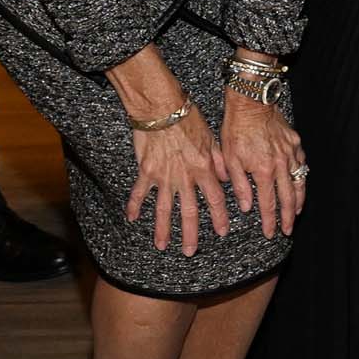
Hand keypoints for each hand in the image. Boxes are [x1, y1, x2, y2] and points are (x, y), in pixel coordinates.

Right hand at [126, 103, 230, 255]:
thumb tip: (226, 178)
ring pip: (164, 209)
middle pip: (189, 212)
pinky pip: (139, 192)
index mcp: (203, 168)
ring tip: (162, 245)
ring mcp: (163, 176)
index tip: (222, 231)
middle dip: (190, 234)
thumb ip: (219, 160)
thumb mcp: (212, 136)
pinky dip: (134, 206)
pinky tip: (131, 218)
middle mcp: (184, 177)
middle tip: (189, 251)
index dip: (219, 217)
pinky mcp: (146, 171)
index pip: (214, 199)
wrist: (162, 107)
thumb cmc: (188, 117)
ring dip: (163, 229)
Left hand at [218, 89, 304, 239]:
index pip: (268, 204)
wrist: (252, 102)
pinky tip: (300, 182)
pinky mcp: (295, 142)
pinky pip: (302, 164)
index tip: (271, 233)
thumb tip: (247, 206)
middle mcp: (280, 164)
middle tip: (287, 229)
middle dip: (288, 217)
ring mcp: (291, 153)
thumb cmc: (237, 128)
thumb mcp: (231, 159)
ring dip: (299, 200)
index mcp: (263, 171)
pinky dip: (302, 176)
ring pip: (299, 182)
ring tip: (297, 212)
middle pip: (288, 198)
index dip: (270, 221)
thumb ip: (240, 185)